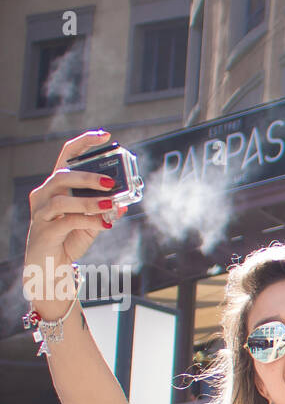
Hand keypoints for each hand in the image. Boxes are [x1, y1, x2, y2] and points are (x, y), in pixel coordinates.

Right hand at [24, 131, 128, 287]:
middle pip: (62, 176)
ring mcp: (41, 212)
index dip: (84, 143)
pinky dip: (88, 220)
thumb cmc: (68, 240)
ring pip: (62, 199)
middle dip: (88, 176)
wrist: (50, 268)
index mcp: (55, 187)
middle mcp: (43, 195)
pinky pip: (67, 221)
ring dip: (89, 201)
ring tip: (110, 204)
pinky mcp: (44, 230)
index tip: (105, 135)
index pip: (66, 156)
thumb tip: (124, 203)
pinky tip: (105, 225)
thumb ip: (104, 212)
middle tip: (110, 182)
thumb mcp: (91, 224)